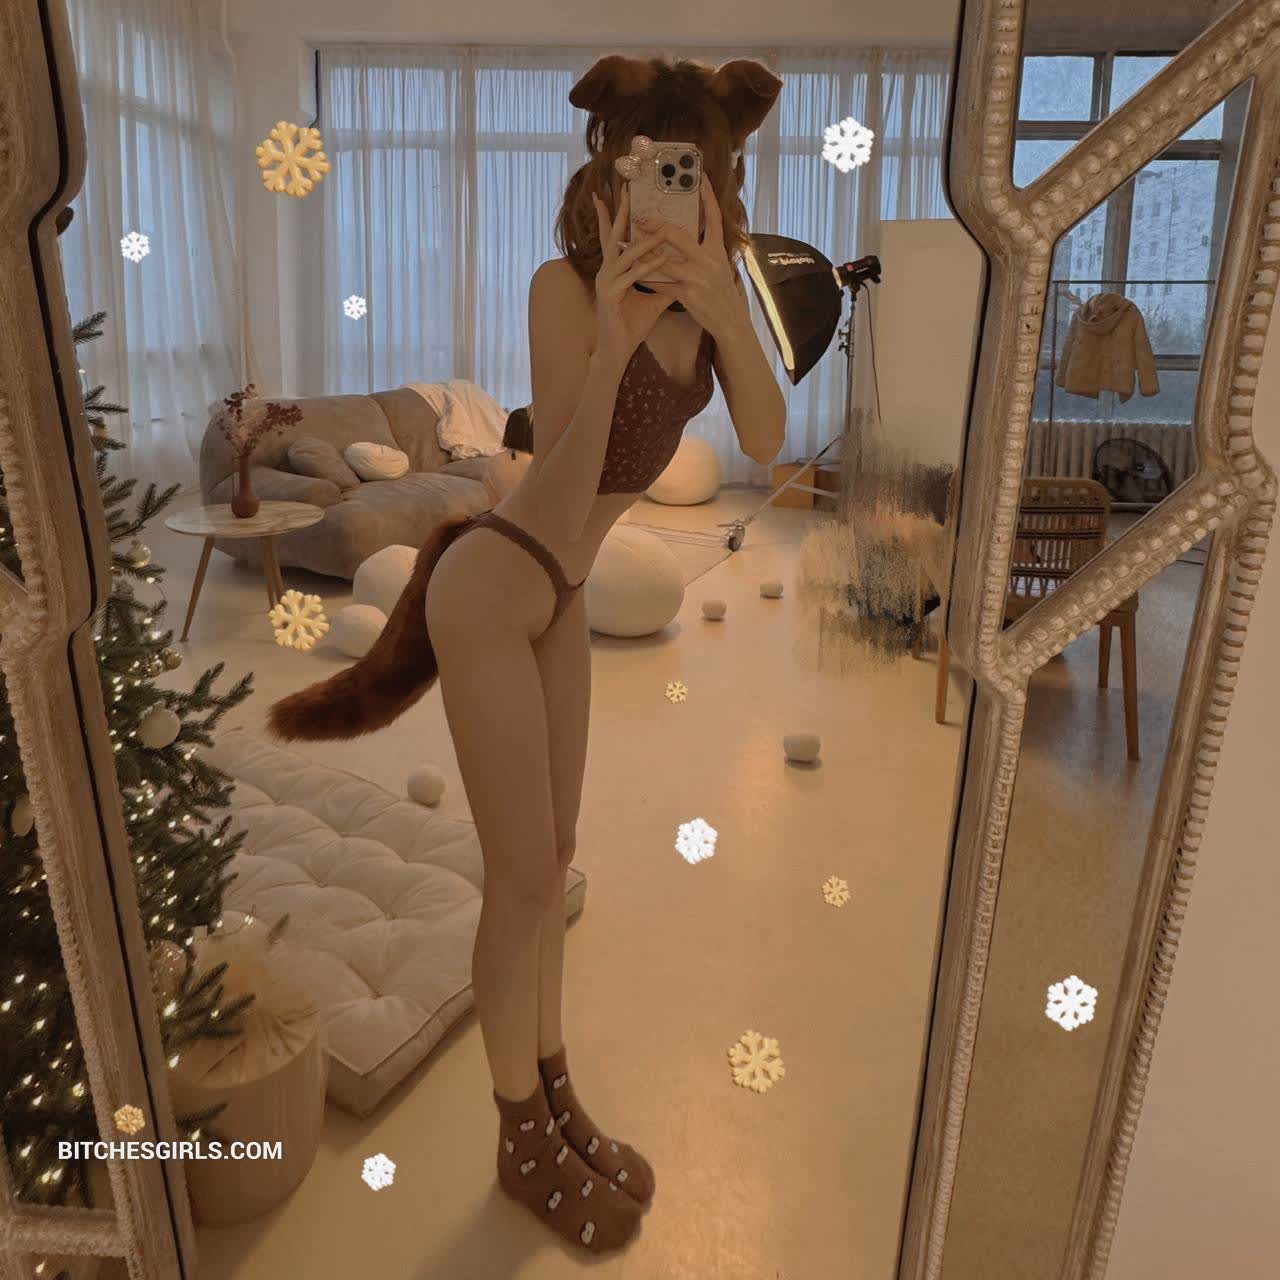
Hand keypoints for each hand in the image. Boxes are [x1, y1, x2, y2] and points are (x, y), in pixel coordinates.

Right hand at [591, 188, 675, 372]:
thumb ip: (664, 283)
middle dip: (621, 213)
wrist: (617, 350)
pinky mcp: (609, 296)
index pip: (615, 238)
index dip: (615, 216)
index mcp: (614, 270)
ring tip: (661, 227)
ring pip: (625, 255)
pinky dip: (647, 267)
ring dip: (644, 241)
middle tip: (627, 190)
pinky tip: (661, 259)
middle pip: (614, 237)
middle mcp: (606, 271)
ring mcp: (606, 282)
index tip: (618, 194)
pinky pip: (631, 277)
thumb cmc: (631, 325)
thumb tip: (681, 270)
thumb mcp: (652, 299)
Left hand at [638, 177, 752, 340]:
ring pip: (663, 261)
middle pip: (678, 235)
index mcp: (717, 250)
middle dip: (656, 226)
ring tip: (625, 244)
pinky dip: (647, 279)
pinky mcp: (688, 296)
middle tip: (640, 218)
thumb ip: (707, 249)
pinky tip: (634, 273)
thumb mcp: (720, 266)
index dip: (708, 197)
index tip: (701, 178)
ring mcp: (697, 278)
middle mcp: (708, 260)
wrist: (731, 322)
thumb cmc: (723, 293)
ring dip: (641, 253)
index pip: (713, 218)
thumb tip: (695, 230)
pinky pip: (661, 285)